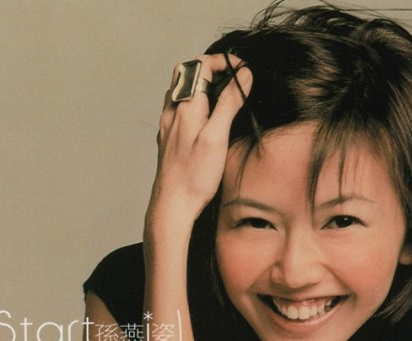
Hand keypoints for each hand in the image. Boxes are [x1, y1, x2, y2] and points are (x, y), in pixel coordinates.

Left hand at [147, 53, 252, 232]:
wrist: (172, 206)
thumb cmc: (193, 177)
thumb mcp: (217, 137)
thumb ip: (229, 103)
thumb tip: (243, 76)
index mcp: (185, 106)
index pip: (201, 64)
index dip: (224, 62)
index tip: (243, 72)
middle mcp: (171, 112)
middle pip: (186, 73)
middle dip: (210, 70)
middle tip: (231, 80)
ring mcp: (167, 125)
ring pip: (180, 91)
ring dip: (201, 86)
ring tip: (222, 98)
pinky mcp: (168, 139)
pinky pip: (178, 109)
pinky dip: (194, 104)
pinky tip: (206, 120)